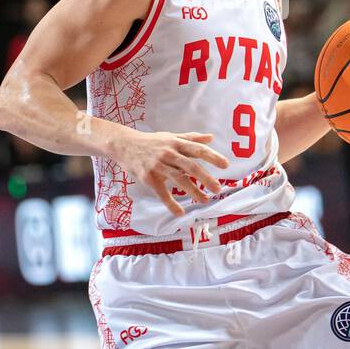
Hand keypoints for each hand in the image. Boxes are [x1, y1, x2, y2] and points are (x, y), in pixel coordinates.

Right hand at [113, 130, 229, 215]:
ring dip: (193, 191)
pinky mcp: (148, 177)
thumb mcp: (170, 136)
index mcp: (176, 143)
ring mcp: (157, 165)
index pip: (197, 149)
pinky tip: (180, 212)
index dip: (212, 156)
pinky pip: (161, 192)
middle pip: (190, 166)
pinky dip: (171, 203)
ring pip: (178, 179)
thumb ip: (191, 138)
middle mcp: (168, 153)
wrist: (124, 145)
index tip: (225, 165)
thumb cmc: (150, 141)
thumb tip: (210, 137)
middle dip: (205, 177)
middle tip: (218, 188)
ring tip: (204, 200)